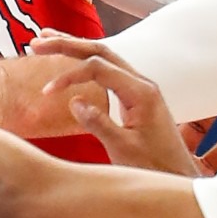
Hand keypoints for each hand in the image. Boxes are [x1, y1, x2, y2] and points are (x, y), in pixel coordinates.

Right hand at [32, 32, 216, 176]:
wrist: (178, 176)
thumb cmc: (154, 166)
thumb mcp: (123, 149)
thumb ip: (98, 123)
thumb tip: (74, 101)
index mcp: (141, 93)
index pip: (98, 68)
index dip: (69, 75)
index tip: (47, 91)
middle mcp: (142, 84)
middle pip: (101, 52)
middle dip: (68, 45)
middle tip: (38, 42)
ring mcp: (140, 89)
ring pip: (105, 58)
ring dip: (76, 48)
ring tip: (48, 41)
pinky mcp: (136, 97)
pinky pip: (108, 72)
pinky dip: (86, 63)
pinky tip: (72, 61)